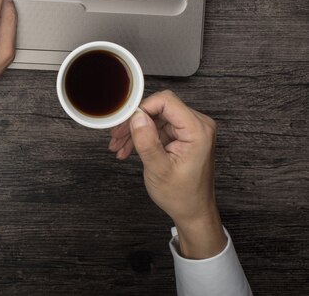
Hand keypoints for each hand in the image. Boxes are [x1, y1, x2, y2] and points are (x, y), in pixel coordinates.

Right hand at [109, 90, 226, 258]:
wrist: (192, 211)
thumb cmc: (181, 195)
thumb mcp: (158, 169)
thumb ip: (147, 141)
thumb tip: (136, 116)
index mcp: (197, 130)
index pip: (166, 101)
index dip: (142, 108)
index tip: (125, 123)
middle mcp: (198, 125)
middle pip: (159, 108)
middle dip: (135, 121)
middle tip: (116, 137)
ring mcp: (191, 130)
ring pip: (156, 117)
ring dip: (136, 130)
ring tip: (119, 147)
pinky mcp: (184, 136)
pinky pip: (159, 127)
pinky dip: (143, 136)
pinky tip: (129, 149)